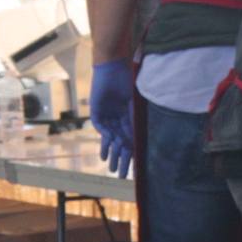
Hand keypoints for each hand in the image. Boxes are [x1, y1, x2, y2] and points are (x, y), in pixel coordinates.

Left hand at [90, 59, 135, 177]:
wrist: (114, 66)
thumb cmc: (130, 79)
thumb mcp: (137, 104)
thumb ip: (138, 122)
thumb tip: (145, 140)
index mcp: (129, 116)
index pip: (131, 139)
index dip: (132, 154)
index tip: (135, 168)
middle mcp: (118, 117)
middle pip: (120, 143)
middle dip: (120, 159)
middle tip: (120, 175)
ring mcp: (107, 114)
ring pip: (109, 139)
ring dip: (110, 153)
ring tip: (110, 168)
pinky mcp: (97, 110)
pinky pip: (101, 127)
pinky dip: (105, 137)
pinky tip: (107, 149)